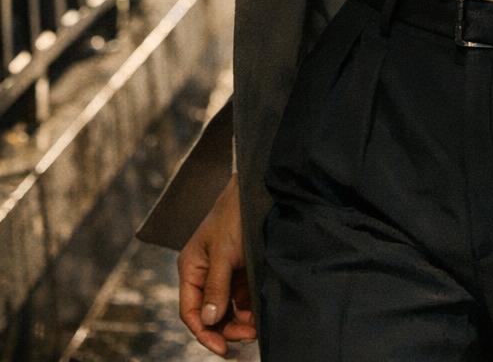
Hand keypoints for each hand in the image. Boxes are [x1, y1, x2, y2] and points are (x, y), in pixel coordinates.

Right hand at [178, 173, 257, 355]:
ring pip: (227, 309)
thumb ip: (216, 285)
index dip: (204, 332)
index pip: (191, 311)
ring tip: (255, 327)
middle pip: (210, 314)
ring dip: (240, 321)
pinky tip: (258, 314)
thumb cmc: (234, 214)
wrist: (258, 190)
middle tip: (248, 336)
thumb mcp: (223, 250)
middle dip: (227, 328)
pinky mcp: (241, 270)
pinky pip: (241, 299)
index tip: (222, 349)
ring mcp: (223, 273)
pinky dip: (248, 309)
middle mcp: (205, 273)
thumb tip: (210, 320)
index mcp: (191, 267)